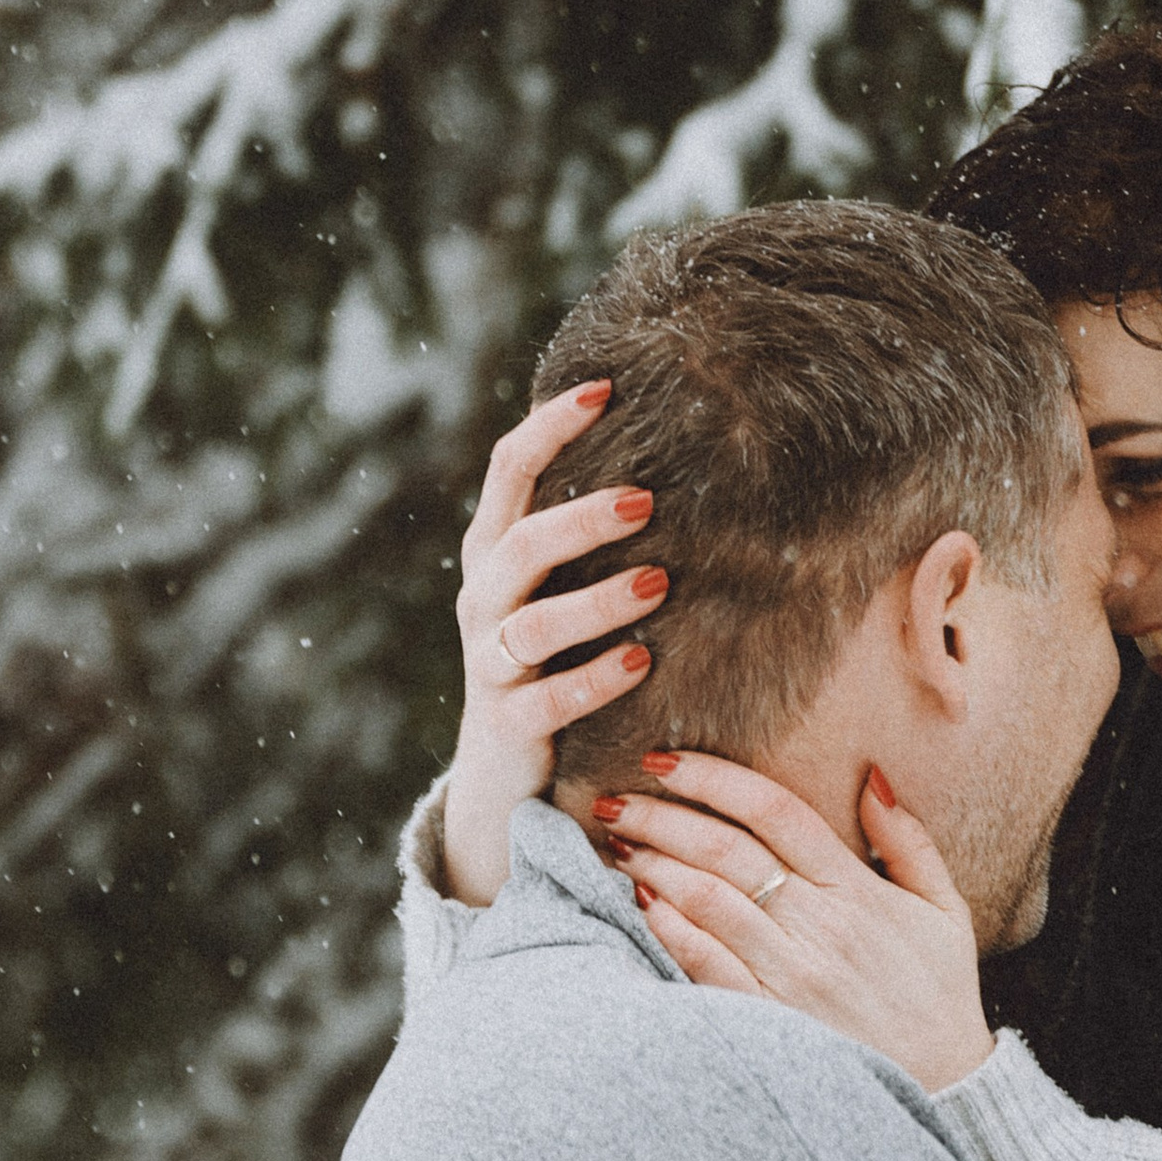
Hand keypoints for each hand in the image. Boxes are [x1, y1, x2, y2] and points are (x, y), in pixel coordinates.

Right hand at [442, 382, 662, 905]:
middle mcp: (485, 600)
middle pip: (521, 545)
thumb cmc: (551, 658)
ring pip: (535, 624)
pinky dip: (595, 676)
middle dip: (581, 519)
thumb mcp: (557, 586)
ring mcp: (492, 663)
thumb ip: (587, 530)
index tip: (606, 388)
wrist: (504, 772)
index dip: (550, 428)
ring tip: (657, 582)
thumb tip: (676, 447)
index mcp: (495, 553)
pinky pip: (549, 699)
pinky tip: (641, 660)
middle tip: (646, 500)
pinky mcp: (510, 724)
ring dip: (598, 601)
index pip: (508, 471)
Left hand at [604, 754, 994, 1089]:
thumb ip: (908, 840)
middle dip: (661, 816)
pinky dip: (669, 929)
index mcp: (856, 890)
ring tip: (617, 845)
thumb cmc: (939, 995)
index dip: (714, 777)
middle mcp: (819, 926)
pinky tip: (640, 904)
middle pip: (725, 849)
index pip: (775, 811)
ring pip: (706, 900)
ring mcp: (791, 975)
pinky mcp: (769, 1019)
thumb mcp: (944, 909)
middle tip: (616, 799)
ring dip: (654, 865)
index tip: (666, 759)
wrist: (946, 1093)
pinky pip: (706, 965)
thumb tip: (872, 778)